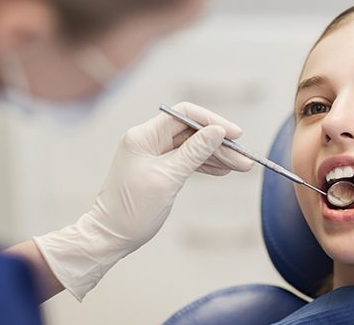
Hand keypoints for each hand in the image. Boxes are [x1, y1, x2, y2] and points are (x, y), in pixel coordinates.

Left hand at [33, 102, 252, 300]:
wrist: (109, 237)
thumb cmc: (132, 210)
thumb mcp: (168, 179)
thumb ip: (194, 152)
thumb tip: (217, 130)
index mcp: (144, 136)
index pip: (184, 115)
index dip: (212, 121)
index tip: (235, 134)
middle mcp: (148, 140)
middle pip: (192, 132)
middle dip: (219, 144)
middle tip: (244, 159)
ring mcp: (153, 154)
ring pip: (192, 148)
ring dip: (216, 156)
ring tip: (241, 167)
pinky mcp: (158, 169)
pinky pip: (186, 160)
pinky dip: (205, 165)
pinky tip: (223, 170)